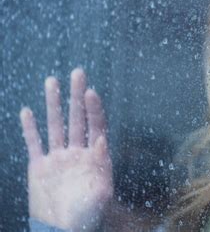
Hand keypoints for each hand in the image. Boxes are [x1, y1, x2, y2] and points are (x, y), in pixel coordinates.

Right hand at [20, 68, 112, 230]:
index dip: (94, 109)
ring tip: (52, 81)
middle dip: (77, 96)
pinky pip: (34, 144)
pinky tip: (27, 111)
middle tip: (78, 72)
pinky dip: (30, 128)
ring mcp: (57, 158)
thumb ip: (102, 170)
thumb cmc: (86, 217)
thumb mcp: (100, 197)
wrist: (62, 231)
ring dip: (53, 104)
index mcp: (94, 158)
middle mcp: (77, 153)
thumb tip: (103, 142)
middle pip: (77, 119)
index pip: (96, 127)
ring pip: (55, 125)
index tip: (91, 92)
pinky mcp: (39, 167)